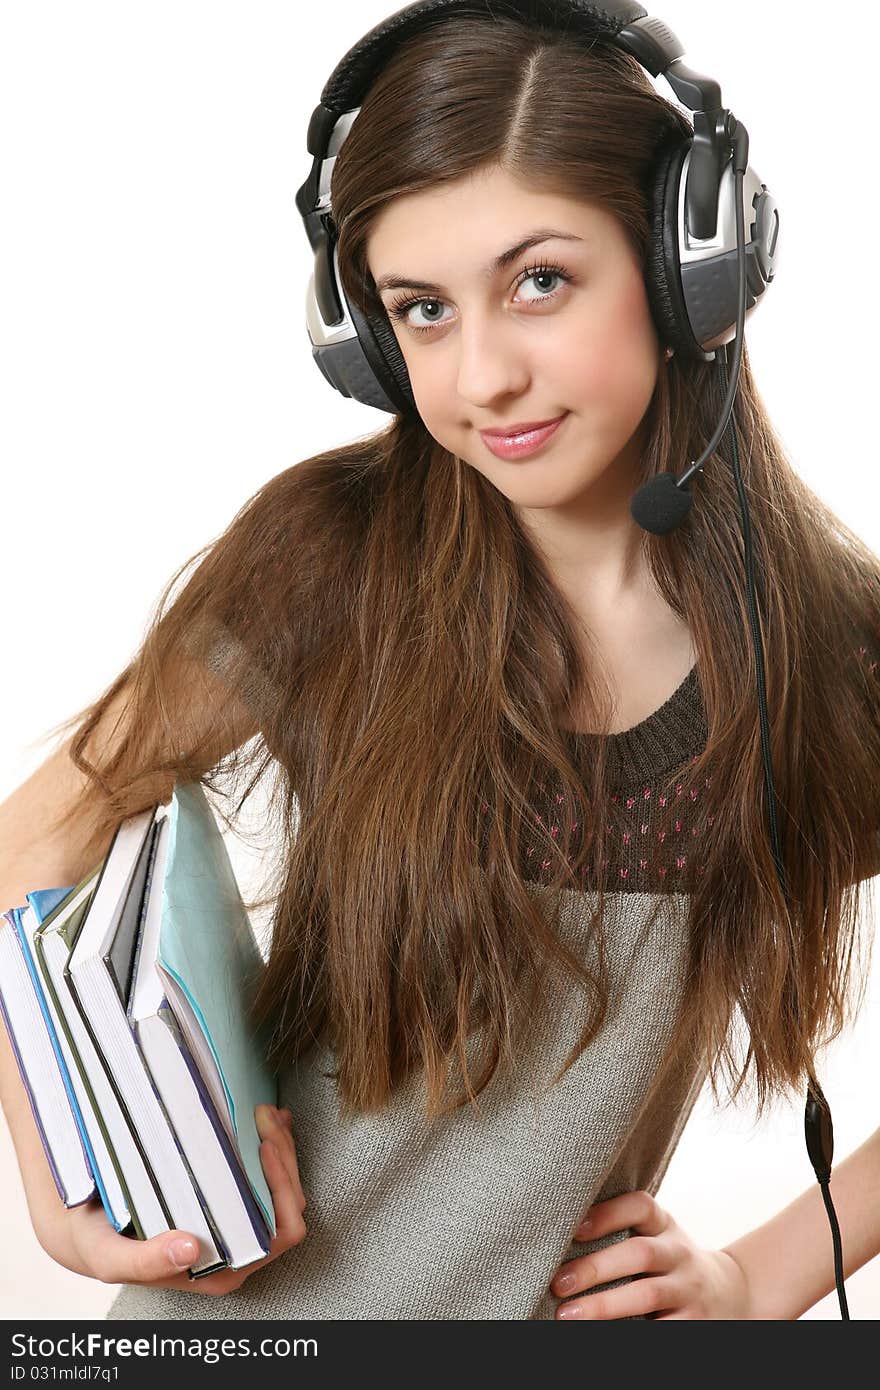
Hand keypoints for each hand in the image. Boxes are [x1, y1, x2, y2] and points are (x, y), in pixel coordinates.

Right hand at [37, 1104, 306, 1296]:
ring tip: (263, 1112)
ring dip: (281, 1146)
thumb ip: (145, 1261)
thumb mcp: (110, 1256)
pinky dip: (274, 1141)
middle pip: (288, 1204)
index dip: (282, 1190)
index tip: (263, 1146)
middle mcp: (236, 1249)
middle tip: (263, 1117)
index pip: (277, 1233)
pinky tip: (266, 1116)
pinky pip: (269, 1172)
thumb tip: (187, 1250)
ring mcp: (237, 1223)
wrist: (86, 1226)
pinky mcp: (230, 1200)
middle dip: (284, 1157)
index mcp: (220, 1269)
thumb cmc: (101, 1243)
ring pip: (283, 1186)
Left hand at [550, 1189, 751, 1319]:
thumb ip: (619, 1232)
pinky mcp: (695, 1323)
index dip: (608, 1213)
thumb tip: (553, 1240)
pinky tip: (600, 1334)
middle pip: (639, 1253)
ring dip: (604, 1306)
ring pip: (647, 1295)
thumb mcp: (654, 1236)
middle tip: (557, 1283)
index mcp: (664, 1224)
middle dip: (596, 1268)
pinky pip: (661, 1329)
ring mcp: (689, 1289)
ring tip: (567, 1316)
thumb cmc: (667, 1261)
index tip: (573, 1228)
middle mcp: (679, 1252)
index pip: (640, 1206)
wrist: (729, 1292)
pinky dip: (630, 1332)